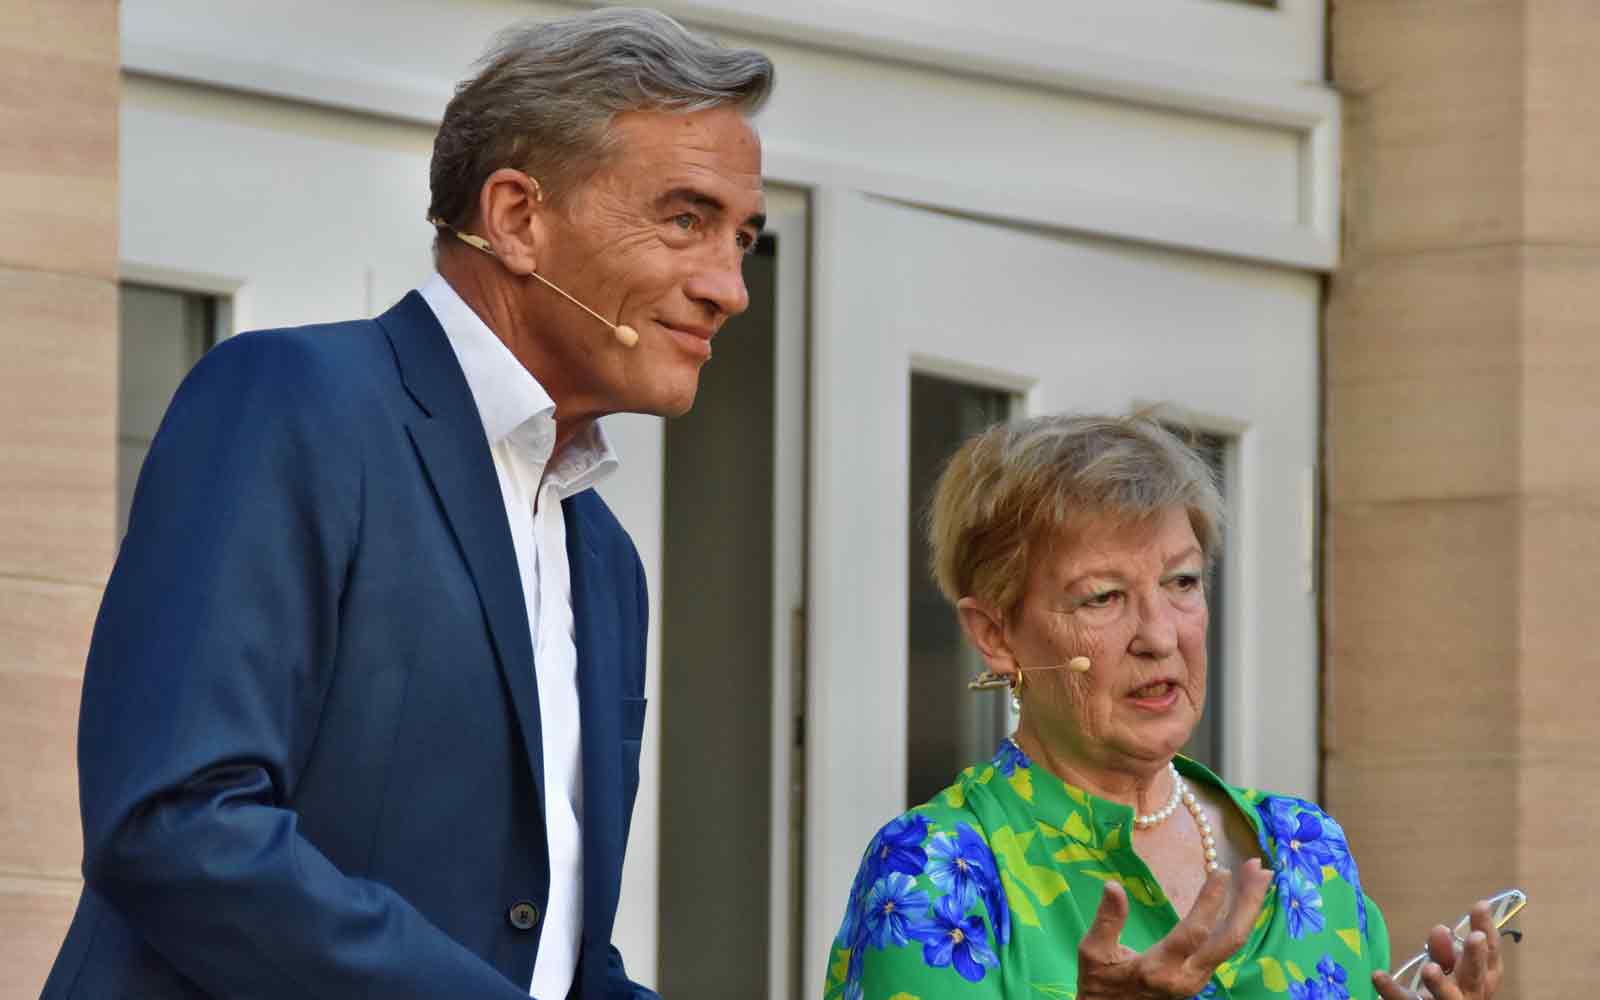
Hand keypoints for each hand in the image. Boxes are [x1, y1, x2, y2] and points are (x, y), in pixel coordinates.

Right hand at [1076, 859, 1273, 999]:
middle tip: (1259, 868)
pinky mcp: (1200, 975)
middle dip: (1249, 903)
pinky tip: (1243, 898)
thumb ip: (1106, 921)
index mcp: (1160, 969)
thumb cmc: (1099, 985)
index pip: (1195, 932)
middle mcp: (1188, 977)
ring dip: (1249, 907)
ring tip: (1259, 875)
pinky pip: (1226, 944)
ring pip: (1233, 942)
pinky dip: (1239, 917)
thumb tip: (1113, 886)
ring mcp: (1198, 978)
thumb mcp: (1092, 954)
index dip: (1211, 902)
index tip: (1223, 871)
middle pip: (1230, 939)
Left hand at [1372, 900, 1502, 999]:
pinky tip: (1377, 975)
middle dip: (1475, 958)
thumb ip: (1444, 951)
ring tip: (1429, 968)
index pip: (1489, 956)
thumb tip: (1441, 929)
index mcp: (1480, 981)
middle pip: (1475, 977)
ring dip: (1440, 983)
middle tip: (1475, 937)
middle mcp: (1469, 994)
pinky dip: (1392, 990)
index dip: (1488, 932)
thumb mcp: (1448, 969)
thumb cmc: (1445, 991)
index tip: (1481, 905)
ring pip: (1447, 997)